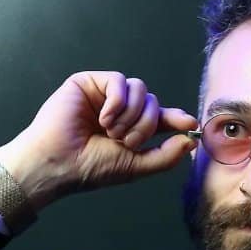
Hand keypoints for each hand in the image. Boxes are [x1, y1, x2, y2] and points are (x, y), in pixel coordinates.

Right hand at [0, 71, 198, 210]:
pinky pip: (119, 81)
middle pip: (153, 103)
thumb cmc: (91, 167)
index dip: (177, 118)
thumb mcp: (136, 166)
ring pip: (141, 89)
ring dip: (131, 115)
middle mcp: (121, 110)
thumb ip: (166, 156)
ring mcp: (106, 96)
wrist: (59, 162)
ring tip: (110, 132)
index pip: (161, 118)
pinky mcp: (90, 83)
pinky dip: (117, 102)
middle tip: (125, 142)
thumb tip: (191, 140)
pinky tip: (103, 118)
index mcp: (131, 128)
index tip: (190, 124)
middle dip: (145, 125)